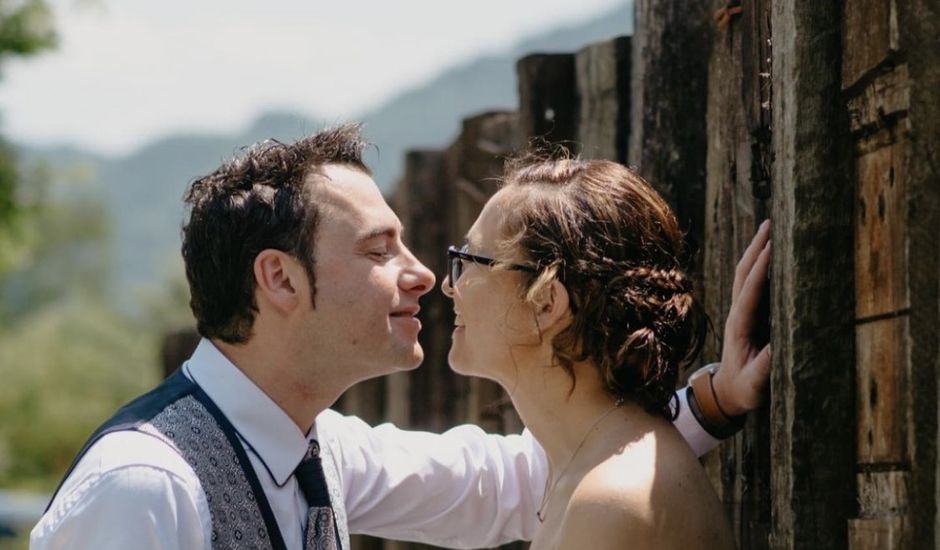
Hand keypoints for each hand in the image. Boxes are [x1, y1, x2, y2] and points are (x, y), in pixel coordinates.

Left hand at [711, 220, 770, 416]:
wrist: (726, 392)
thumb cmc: (743, 390)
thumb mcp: (754, 385)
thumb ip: (763, 368)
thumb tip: (777, 349)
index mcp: (739, 327)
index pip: (750, 293)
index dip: (760, 270)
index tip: (771, 248)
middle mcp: (737, 313)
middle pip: (744, 273)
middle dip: (756, 247)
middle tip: (771, 223)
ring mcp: (740, 311)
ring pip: (746, 274)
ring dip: (756, 249)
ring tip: (770, 226)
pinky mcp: (747, 313)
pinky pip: (753, 282)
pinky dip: (761, 263)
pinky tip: (771, 249)